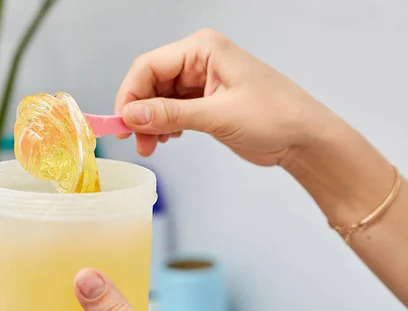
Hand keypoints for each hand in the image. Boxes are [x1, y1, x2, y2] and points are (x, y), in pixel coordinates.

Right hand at [114, 28, 338, 166]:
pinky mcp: (204, 101)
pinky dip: (164, 126)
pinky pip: (171, 110)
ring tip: (152, 147)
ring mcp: (201, 81)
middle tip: (137, 143)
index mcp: (203, 49)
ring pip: (158, 99)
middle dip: (140, 113)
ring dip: (150, 123)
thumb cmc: (274, 116)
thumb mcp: (217, 115)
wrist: (304, 139)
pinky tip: (167, 140)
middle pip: (150, 83)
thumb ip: (171, 115)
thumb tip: (131, 116)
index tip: (122, 124)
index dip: (130, 95)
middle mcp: (198, 60)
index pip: (149, 66)